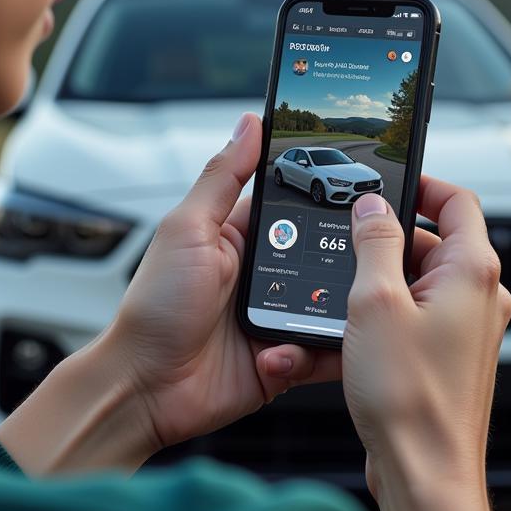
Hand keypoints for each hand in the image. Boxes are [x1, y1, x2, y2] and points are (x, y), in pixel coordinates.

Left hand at [109, 112, 340, 452]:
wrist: (145, 387)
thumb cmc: (155, 306)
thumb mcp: (187, 230)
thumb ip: (222, 177)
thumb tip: (249, 123)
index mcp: (241, 239)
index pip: (293, 210)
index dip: (325, 202)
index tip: (360, 194)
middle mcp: (264, 277)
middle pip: (323, 258)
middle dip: (343, 260)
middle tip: (365, 260)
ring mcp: (276, 319)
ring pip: (331, 306)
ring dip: (332, 310)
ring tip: (321, 314)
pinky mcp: (284, 360)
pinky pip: (320, 353)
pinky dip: (313, 354)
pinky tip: (280, 355)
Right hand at [342, 178, 510, 510]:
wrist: (425, 472)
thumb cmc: (410, 398)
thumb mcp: (376, 302)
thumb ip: (374, 243)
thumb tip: (372, 207)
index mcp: (473, 272)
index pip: (458, 201)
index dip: (422, 184)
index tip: (387, 183)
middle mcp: (480, 297)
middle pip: (435, 240)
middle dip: (389, 239)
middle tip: (348, 248)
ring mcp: (467, 329)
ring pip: (421, 279)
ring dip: (384, 279)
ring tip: (349, 299)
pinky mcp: (449, 355)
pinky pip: (418, 314)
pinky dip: (389, 311)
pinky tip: (357, 332)